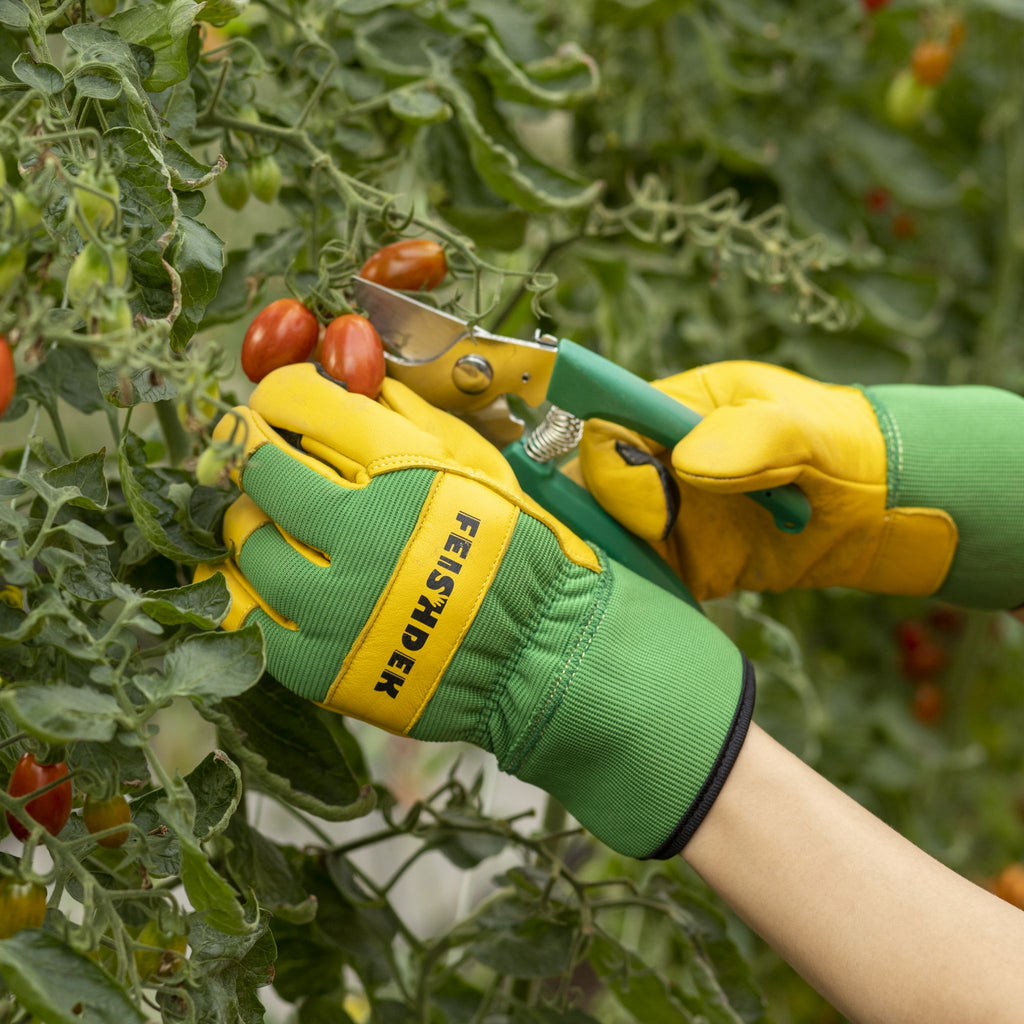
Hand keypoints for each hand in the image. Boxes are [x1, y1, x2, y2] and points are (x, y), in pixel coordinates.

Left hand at [197, 363, 752, 858]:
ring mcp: (333, 607)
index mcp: (406, 473)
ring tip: (271, 517)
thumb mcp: (479, 463)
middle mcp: (362, 535)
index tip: (276, 401)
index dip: (278, 393)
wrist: (537, 654)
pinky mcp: (314, 666)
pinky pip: (241, 614)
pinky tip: (248, 569)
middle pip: (261, 468)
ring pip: (246, 540)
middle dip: (253, 447)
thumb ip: (409, 415)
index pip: (303, 403)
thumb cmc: (515, 551)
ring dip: (250, 517)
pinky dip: (236, 583)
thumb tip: (344, 373)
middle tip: (259, 450)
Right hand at [578, 361, 1023, 607]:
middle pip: (595, 488)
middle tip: (656, 543)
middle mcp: (658, 461)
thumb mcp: (804, 430)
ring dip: (618, 561)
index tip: (654, 504)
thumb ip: (750, 437)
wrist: (877, 506)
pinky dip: (641, 591)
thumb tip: (684, 467)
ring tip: (657, 579)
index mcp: (676, 410)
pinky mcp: (684, 560)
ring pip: (609, 536)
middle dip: (608, 520)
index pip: (608, 430)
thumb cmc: (841, 447)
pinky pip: (642, 577)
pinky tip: (658, 605)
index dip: (611, 465)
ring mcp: (668, 513)